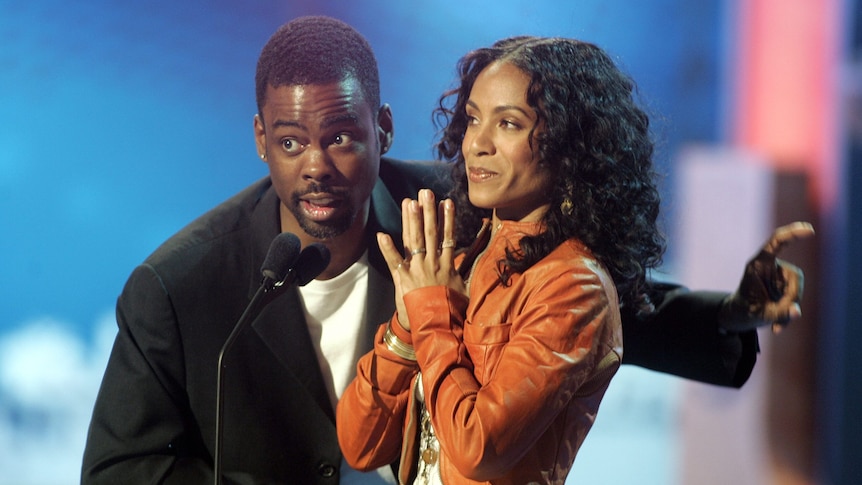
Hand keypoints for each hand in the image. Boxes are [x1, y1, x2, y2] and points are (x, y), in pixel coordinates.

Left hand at [377, 189, 465, 329]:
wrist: (435, 326)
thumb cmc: (449, 309)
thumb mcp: (463, 290)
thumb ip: (465, 272)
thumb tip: (477, 260)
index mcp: (446, 265)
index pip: (447, 237)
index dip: (447, 219)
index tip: (446, 202)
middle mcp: (432, 264)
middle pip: (430, 233)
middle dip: (428, 211)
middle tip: (426, 192)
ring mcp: (418, 270)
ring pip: (415, 241)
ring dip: (411, 220)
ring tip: (410, 201)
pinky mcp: (404, 279)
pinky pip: (394, 261)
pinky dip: (388, 248)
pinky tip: (381, 234)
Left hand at [719, 221, 814, 332]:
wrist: (739, 316)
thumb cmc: (744, 311)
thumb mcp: (758, 314)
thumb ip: (777, 313)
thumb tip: (797, 312)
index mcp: (758, 264)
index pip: (776, 243)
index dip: (792, 234)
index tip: (809, 230)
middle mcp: (770, 266)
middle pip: (795, 275)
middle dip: (791, 297)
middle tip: (780, 314)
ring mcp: (778, 275)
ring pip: (796, 289)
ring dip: (789, 308)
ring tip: (774, 324)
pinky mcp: (784, 285)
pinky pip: (795, 298)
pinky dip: (788, 313)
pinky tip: (776, 327)